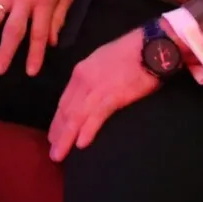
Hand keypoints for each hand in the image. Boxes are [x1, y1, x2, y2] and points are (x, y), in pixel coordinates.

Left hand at [46, 27, 159, 160]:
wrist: (149, 46)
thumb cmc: (131, 53)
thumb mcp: (103, 62)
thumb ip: (94, 78)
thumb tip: (91, 94)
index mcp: (81, 72)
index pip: (65, 100)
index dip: (58, 120)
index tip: (53, 135)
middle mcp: (83, 80)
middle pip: (66, 111)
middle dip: (58, 133)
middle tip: (53, 152)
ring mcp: (96, 88)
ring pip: (75, 117)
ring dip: (66, 138)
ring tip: (59, 155)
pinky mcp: (113, 95)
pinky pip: (96, 116)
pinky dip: (87, 131)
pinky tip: (80, 144)